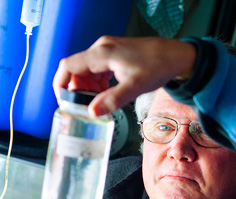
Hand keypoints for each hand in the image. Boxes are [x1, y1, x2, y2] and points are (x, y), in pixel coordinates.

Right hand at [53, 36, 196, 115]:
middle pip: (75, 68)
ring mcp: (107, 49)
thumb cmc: (158, 67)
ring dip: (86, 87)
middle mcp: (101, 48)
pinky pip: (96, 68)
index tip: (62, 101)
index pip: (68, 66)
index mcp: (102, 53)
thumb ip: (112, 100)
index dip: (60, 84)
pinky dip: (96, 82)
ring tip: (96, 102)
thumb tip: (92, 112)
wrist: (176, 55)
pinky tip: (105, 92)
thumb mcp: (135, 87)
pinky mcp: (114, 53)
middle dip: (74, 89)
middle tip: (82, 107)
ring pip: (85, 69)